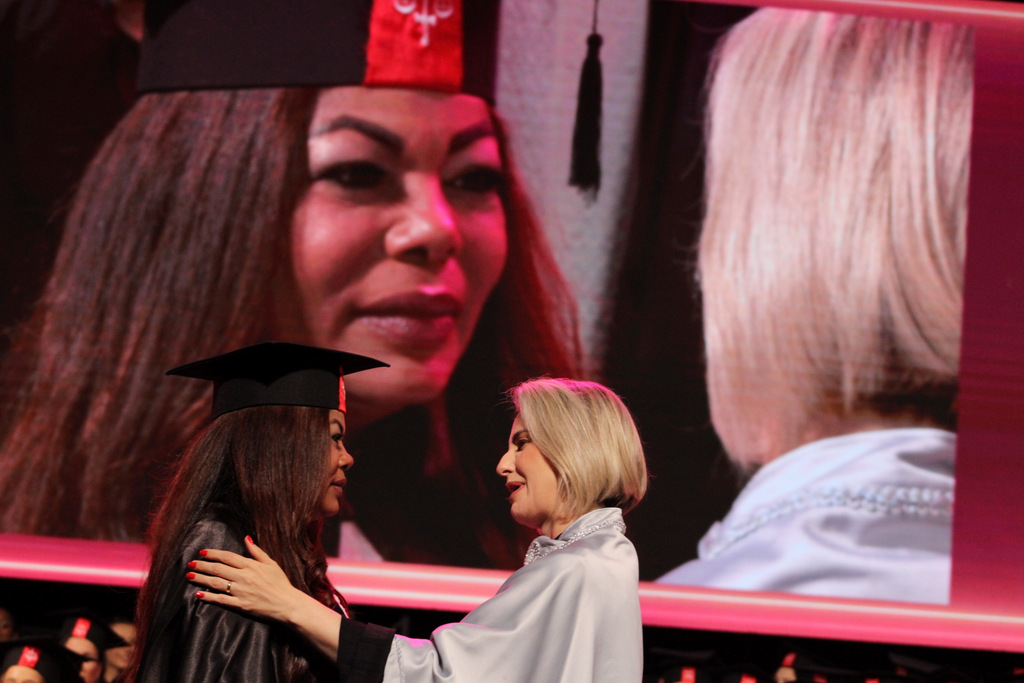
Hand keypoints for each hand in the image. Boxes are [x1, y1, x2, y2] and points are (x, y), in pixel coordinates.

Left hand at [187, 536, 305, 623]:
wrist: (287, 604)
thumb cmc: (280, 583)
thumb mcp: (271, 563)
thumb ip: (257, 551)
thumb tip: (246, 538)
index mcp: (251, 565)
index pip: (228, 557)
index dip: (213, 554)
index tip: (202, 552)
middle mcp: (244, 577)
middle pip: (218, 569)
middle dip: (202, 565)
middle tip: (190, 564)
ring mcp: (241, 591)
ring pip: (216, 583)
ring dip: (201, 579)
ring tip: (189, 576)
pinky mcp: (240, 605)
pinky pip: (221, 600)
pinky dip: (209, 597)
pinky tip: (199, 594)